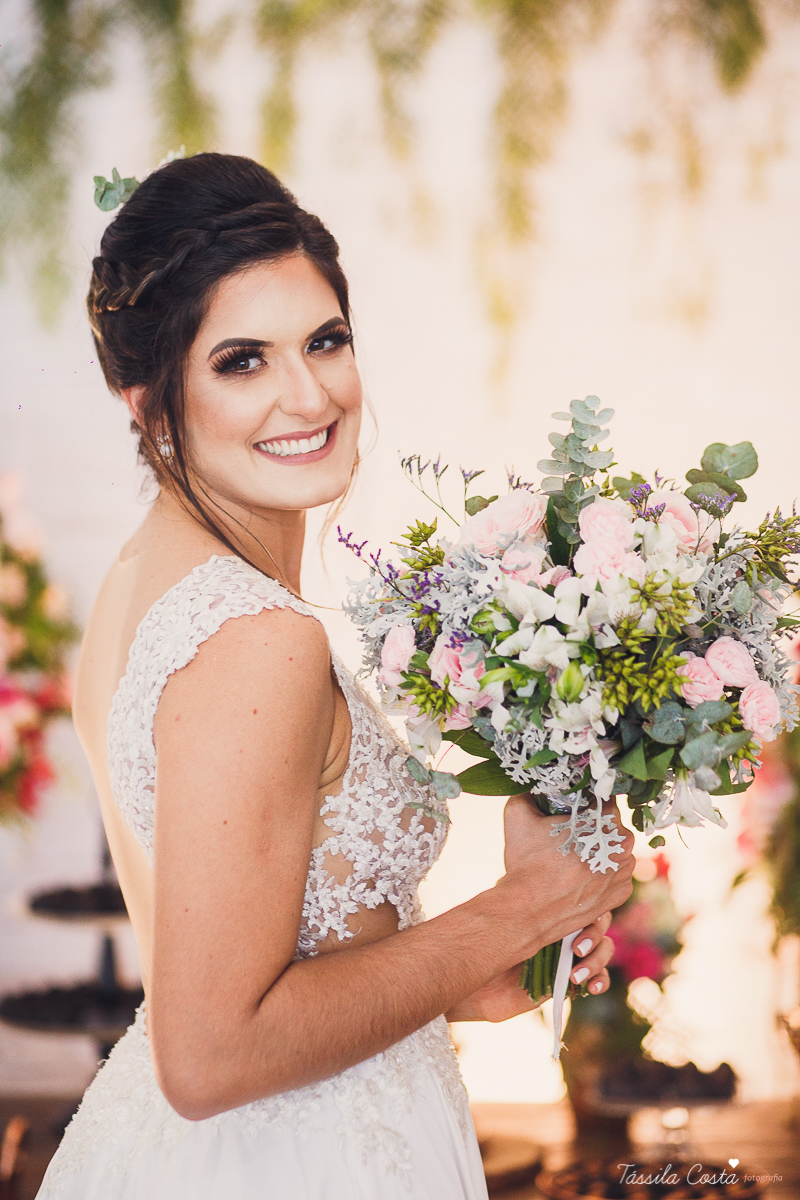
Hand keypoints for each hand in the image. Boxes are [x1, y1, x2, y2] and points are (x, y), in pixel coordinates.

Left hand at [446, 912, 614, 1021]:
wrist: (479, 987)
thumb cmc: (486, 950)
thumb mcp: (500, 921)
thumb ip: (513, 898)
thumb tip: (517, 872)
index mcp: (551, 912)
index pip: (583, 904)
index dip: (589, 912)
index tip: (576, 924)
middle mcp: (564, 932)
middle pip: (599, 926)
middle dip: (594, 937)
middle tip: (576, 950)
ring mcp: (570, 957)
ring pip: (603, 951)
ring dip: (597, 961)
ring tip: (576, 975)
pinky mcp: (571, 982)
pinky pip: (598, 979)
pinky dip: (601, 980)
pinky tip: (593, 986)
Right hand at [498, 795, 633, 958]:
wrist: (528, 910)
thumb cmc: (526, 863)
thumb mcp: (517, 815)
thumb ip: (527, 792)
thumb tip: (532, 785)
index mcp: (606, 820)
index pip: (602, 799)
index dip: (584, 804)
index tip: (569, 812)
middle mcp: (623, 844)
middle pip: (610, 826)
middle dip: (592, 828)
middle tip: (567, 838)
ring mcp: (624, 871)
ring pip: (614, 850)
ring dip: (599, 851)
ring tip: (572, 860)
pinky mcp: (621, 893)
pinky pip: (614, 874)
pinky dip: (600, 874)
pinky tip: (579, 877)